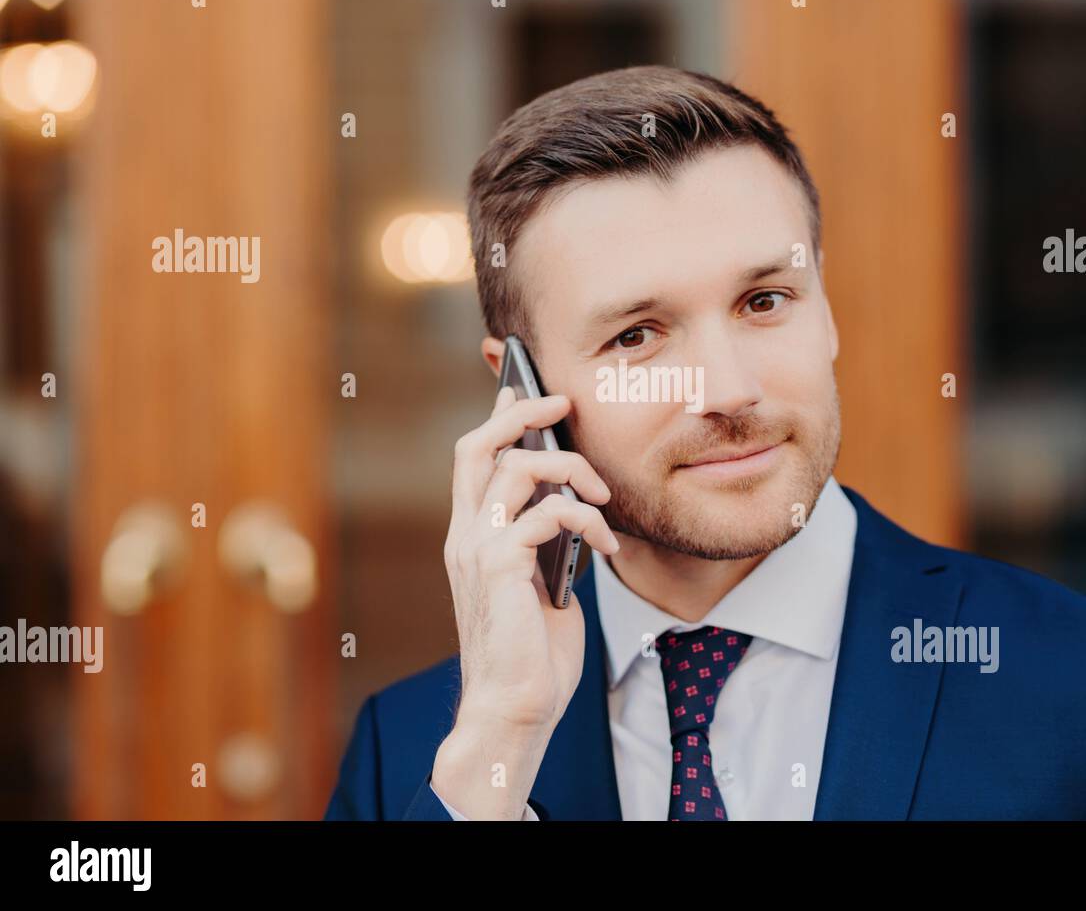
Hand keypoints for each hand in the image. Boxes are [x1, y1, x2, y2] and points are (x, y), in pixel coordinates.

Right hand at [432, 386, 618, 817]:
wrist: (515, 709)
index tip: (524, 391)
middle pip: (476, 445)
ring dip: (570, 469)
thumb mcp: (539, 582)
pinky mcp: (501, 568)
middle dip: (520, 412)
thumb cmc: (532, 653)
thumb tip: (572, 506)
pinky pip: (547, 512)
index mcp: (471, 536)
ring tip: (602, 496)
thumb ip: (543, 543)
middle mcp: (465, 536)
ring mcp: (478, 550)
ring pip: (516, 468)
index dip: (497, 418)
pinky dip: (585, 517)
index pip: (472, 460)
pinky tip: (606, 544)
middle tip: (561, 405)